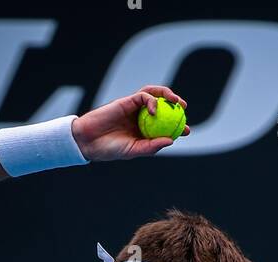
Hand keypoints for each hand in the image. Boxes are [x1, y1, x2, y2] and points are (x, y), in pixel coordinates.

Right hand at [72, 86, 190, 160]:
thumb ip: (152, 145)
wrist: (91, 140)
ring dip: (166, 94)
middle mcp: (141, 116)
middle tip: (184, 108)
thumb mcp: (135, 150)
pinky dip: (151, 100)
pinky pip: (143, 95)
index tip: (187, 130)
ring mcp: (134, 107)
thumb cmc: (112, 149)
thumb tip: (172, 140)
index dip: (177, 126)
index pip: (165, 125)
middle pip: (162, 106)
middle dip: (175, 104)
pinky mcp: (127, 100)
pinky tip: (154, 110)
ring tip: (176, 101)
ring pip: (154, 95)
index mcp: (145, 130)